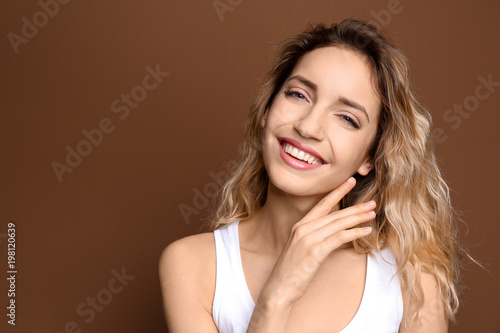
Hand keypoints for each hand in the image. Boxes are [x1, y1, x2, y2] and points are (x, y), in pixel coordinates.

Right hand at [259, 176, 374, 306]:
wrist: (280, 287)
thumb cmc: (292, 271)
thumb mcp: (302, 249)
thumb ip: (316, 238)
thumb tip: (335, 234)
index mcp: (300, 225)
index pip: (322, 204)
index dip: (337, 191)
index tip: (350, 181)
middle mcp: (303, 228)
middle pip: (334, 213)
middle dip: (355, 207)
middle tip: (372, 202)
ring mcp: (308, 239)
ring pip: (338, 224)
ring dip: (357, 217)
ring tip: (372, 213)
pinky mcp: (315, 251)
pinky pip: (338, 238)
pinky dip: (354, 233)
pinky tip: (365, 231)